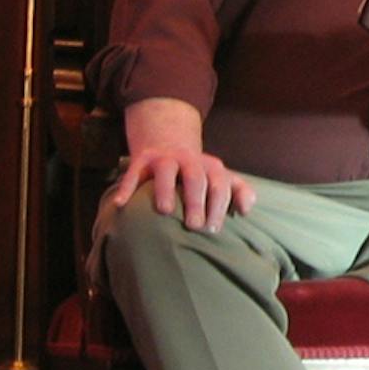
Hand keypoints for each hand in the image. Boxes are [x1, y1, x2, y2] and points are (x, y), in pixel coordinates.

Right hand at [111, 97, 256, 231]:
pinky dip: (127, 186)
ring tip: (166, 211)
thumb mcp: (220, 177)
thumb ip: (238, 191)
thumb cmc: (199, 171)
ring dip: (166, 190)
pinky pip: (133, 172)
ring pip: (166, 171)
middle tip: (195, 225)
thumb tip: (247, 210)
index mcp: (212, 167)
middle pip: (195, 178)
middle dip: (196, 201)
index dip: (218, 206)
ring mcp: (164, 158)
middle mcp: (189, 160)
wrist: (169, 140)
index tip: (213, 229)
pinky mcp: (142, 159)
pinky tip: (121, 203)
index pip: (220, 185)